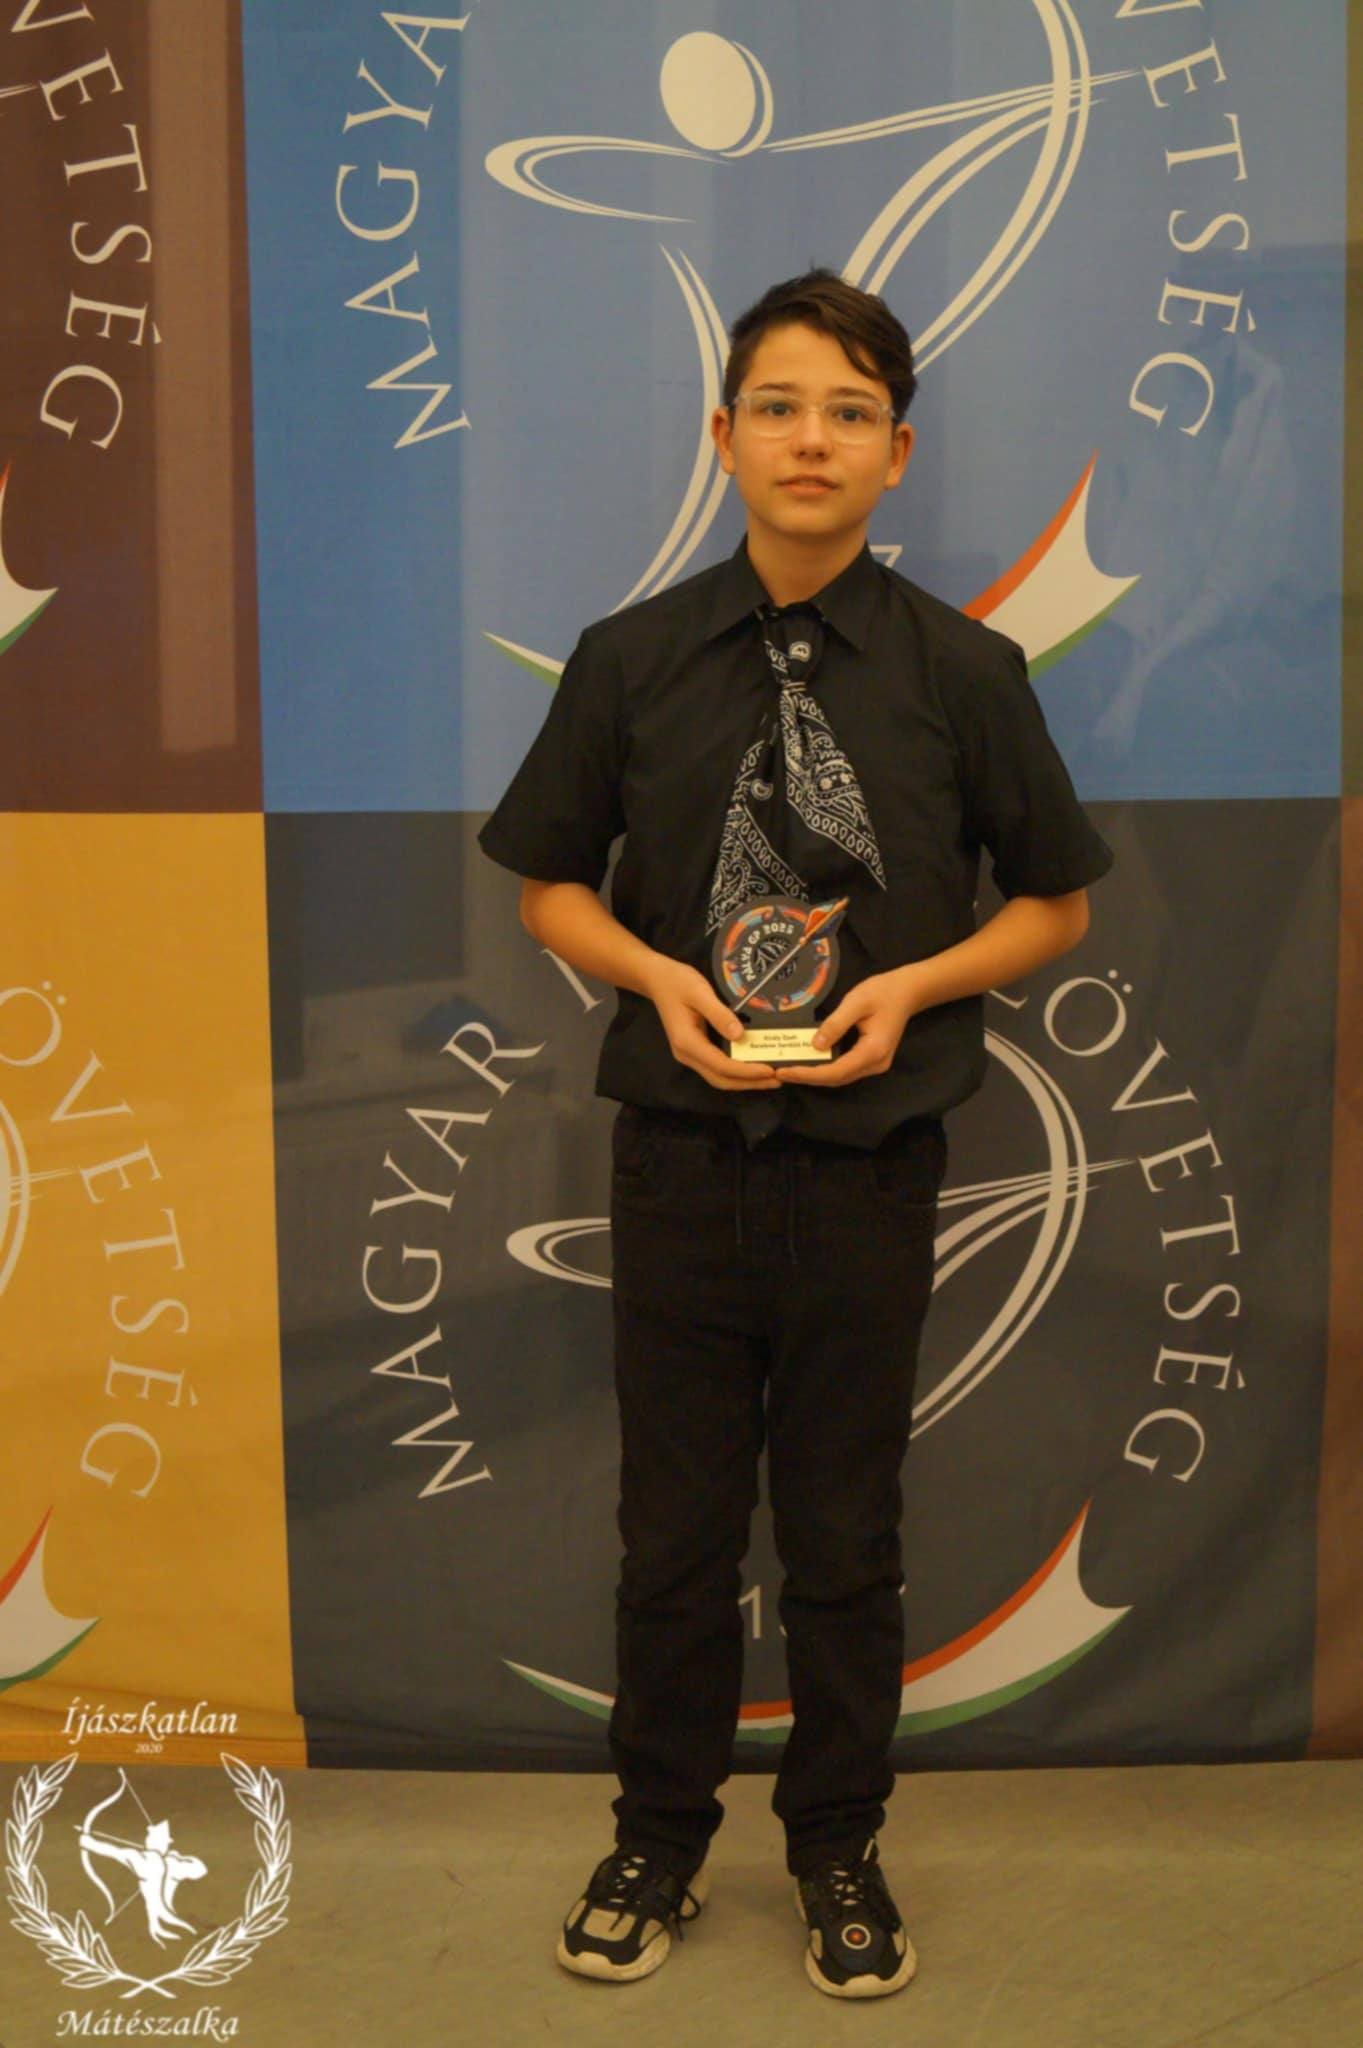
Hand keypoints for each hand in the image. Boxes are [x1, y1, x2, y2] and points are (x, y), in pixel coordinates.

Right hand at [643, 955, 779, 1090]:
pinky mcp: (694, 1050)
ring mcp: (689, 1054)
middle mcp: (687, 1055)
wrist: (657, 979)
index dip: (747, 1071)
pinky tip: (752, 1066)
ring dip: (744, 1080)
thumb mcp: (699, 992)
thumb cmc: (678, 982)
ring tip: (770, 1077)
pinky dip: (736, 1072)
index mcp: (687, 1042)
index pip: (721, 1066)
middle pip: (721, 1079)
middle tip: (778, 1080)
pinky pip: (717, 1068)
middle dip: (749, 1083)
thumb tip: (739, 1035)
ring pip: (719, 1077)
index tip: (770, 1070)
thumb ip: (719, 1014)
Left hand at [775, 969, 918, 1086]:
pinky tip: (809, 1063)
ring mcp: (875, 1064)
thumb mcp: (856, 1002)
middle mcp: (876, 1064)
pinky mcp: (872, 1059)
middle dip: (808, 1078)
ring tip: (789, 1070)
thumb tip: (815, 1045)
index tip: (785, 1072)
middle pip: (837, 1079)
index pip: (836, 1071)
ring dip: (815, 1075)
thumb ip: (835, 1024)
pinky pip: (845, 1069)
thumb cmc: (883, 992)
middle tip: (780, 1073)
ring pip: (841, 1077)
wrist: (907, 991)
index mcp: (873, 1051)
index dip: (809, 1074)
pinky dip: (826, 1069)